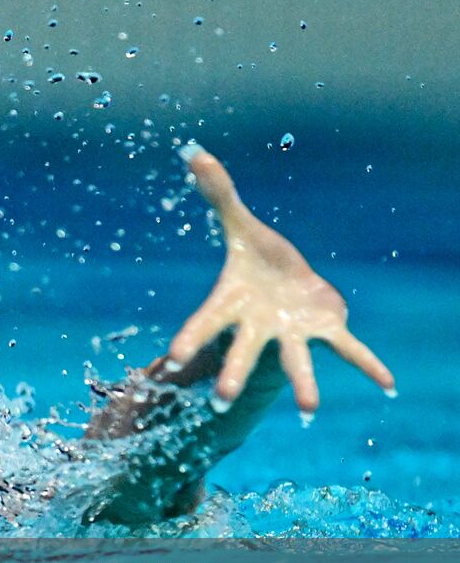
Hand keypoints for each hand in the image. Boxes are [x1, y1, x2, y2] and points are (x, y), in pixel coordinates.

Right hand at [165, 145, 395, 415]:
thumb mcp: (239, 224)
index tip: (172, 360)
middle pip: (243, 352)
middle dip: (235, 374)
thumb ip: (220, 194)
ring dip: (304, 385)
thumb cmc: (255, 259)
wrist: (287, 282)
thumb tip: (195, 153)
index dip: (191, 338)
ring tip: (310, 410)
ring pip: (295, 361)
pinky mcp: (324, 331)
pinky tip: (390, 384)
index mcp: (231, 304)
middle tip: (222, 399)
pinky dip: (369, 365)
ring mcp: (292, 333)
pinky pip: (349, 349)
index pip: (206, 322)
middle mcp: (259, 326)